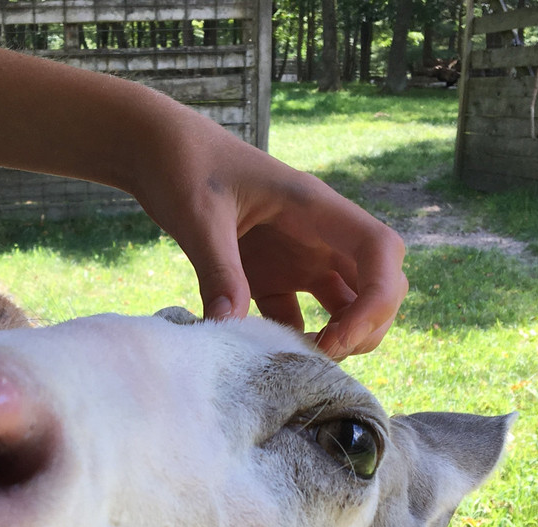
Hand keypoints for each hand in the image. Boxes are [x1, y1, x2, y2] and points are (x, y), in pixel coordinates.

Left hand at [131, 108, 406, 359]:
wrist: (158, 150)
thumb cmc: (184, 165)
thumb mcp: (199, 216)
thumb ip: (218, 270)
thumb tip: (229, 329)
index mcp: (315, 208)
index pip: (379, 250)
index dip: (377, 299)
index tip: (340, 338)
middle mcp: (319, 234)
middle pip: (377, 284)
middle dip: (365, 326)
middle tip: (320, 359)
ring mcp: (298, 255)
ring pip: (346, 303)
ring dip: (336, 337)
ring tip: (294, 364)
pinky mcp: (271, 274)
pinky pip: (297, 315)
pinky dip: (290, 340)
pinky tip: (260, 356)